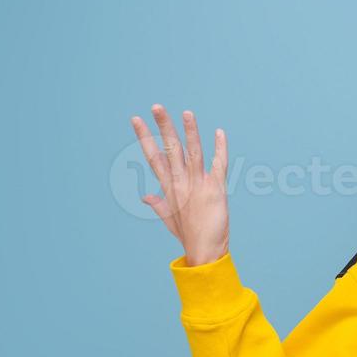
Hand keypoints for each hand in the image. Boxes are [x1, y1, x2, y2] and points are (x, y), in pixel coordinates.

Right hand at [130, 104, 230, 266]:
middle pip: (170, 149)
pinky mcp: (216, 189)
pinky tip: (220, 133)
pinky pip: (219, 165)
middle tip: (157, 106)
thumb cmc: (187, 234)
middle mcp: (181, 182)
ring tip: (187, 113)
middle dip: (163, 126)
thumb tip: (145, 196)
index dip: (144, 137)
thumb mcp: (168, 218)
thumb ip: (157, 204)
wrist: (205, 250)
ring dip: (190, 132)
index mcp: (168, 187)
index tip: (136, 119)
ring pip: (193, 152)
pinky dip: (221, 149)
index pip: (153, 156)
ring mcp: (198, 184)